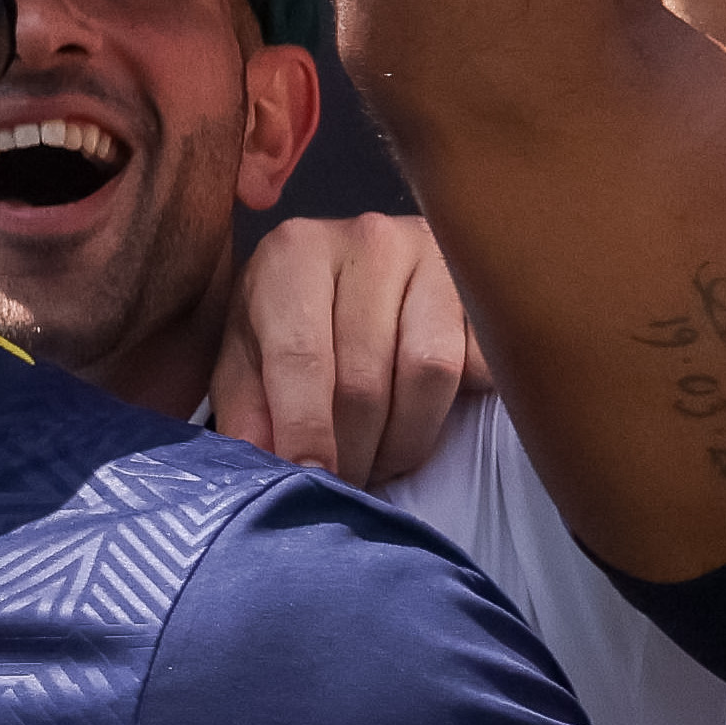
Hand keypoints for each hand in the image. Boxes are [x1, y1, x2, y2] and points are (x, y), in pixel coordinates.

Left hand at [206, 210, 492, 483]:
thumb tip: (267, 468)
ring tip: (380, 460)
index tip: (313, 477)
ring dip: (404, 438)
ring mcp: (433, 254)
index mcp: (295, 252)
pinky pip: (478, 363)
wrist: (345, 267)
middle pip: (366, 377)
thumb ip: (245, 409)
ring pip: (430, 372)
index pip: (302, 356)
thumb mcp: (244, 355)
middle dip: (354, 449)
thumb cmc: (286, 316)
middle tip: (344, 482)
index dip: (306, 429)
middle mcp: (368, 242)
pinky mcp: (481, 283)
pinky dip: (454, 408)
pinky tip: (421, 418)